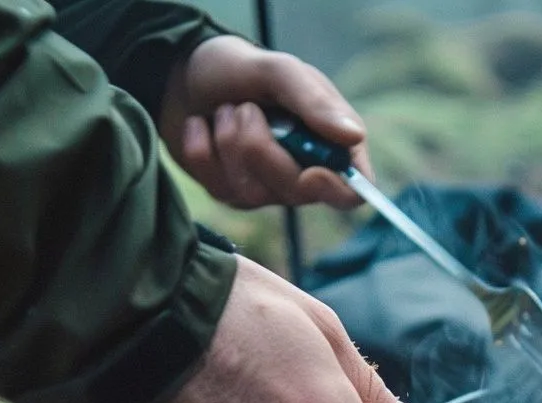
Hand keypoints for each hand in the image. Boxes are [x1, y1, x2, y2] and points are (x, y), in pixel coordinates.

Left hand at [159, 35, 372, 209]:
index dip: (335, 190)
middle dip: (263, 149)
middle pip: (298, 194)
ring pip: (254, 193)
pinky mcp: (230, 194)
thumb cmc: (242, 68)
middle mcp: (304, 173)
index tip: (310, 172)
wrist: (186, 73)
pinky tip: (202, 127)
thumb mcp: (279, 70)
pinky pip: (218, 189)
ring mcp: (266, 189)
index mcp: (331, 145)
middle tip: (246, 109)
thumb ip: (315, 101)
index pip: (352, 191)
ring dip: (230, 142)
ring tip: (225, 111)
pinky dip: (202, 151)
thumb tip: (354, 136)